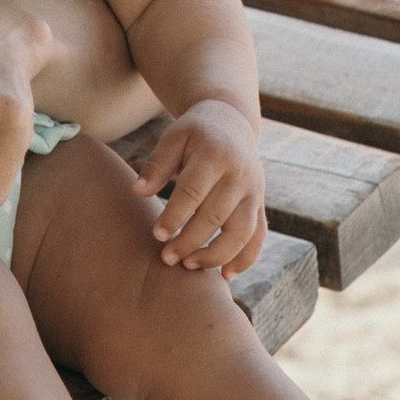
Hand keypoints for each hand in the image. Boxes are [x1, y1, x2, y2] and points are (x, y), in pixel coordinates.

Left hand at [134, 99, 266, 275]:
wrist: (231, 123)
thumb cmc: (194, 134)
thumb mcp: (173, 138)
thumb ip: (157, 164)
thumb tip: (138, 191)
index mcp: (214, 156)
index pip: (194, 191)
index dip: (175, 215)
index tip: (157, 235)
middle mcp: (239, 176)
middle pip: (216, 216)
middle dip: (191, 241)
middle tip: (167, 258)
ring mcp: (254, 192)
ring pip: (241, 232)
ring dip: (217, 254)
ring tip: (189, 266)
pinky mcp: (260, 205)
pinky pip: (258, 236)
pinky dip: (246, 258)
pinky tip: (226, 275)